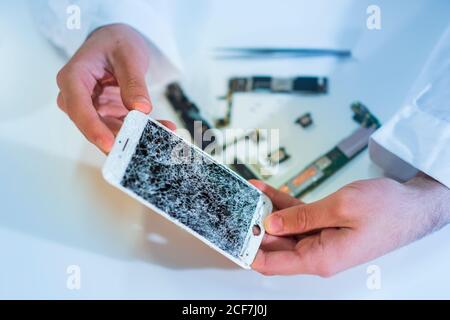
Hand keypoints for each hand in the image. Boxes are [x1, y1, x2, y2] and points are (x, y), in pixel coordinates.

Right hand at [56, 23, 174, 152]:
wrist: (117, 43)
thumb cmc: (116, 43)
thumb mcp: (128, 56)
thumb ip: (133, 82)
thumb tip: (141, 109)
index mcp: (73, 78)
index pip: (78, 107)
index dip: (93, 128)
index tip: (109, 144)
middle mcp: (76, 98)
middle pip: (93, 126)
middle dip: (119, 139)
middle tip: (144, 147)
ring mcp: (91, 110)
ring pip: (110, 132)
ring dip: (136, 137)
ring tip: (163, 135)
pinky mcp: (106, 117)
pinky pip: (124, 129)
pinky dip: (144, 130)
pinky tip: (165, 128)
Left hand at [250, 175, 449, 275]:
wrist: (413, 204)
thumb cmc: (387, 210)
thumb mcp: (341, 207)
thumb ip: (302, 217)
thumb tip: (271, 224)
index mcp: (320, 257)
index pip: (272, 263)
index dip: (249, 252)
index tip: (230, 237)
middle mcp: (318, 252)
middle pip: (274, 244)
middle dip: (254, 226)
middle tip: (236, 206)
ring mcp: (320, 239)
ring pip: (283, 228)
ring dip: (265, 211)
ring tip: (248, 193)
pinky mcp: (324, 225)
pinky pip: (296, 216)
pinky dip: (281, 204)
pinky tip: (265, 190)